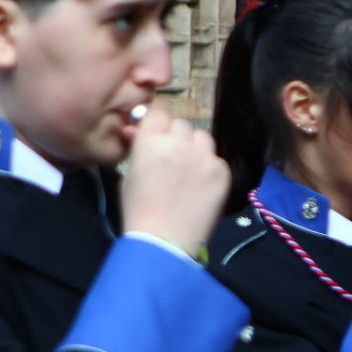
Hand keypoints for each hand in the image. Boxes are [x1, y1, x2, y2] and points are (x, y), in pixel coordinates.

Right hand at [119, 102, 229, 255]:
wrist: (165, 241)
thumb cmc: (138, 210)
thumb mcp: (129, 175)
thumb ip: (137, 149)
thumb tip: (134, 130)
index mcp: (150, 142)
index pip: (159, 110)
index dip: (156, 118)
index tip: (155, 128)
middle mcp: (180, 143)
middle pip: (181, 123)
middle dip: (174, 135)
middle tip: (168, 155)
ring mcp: (205, 157)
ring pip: (201, 137)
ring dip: (193, 146)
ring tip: (186, 168)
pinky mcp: (222, 171)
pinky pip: (214, 158)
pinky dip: (207, 166)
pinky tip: (198, 184)